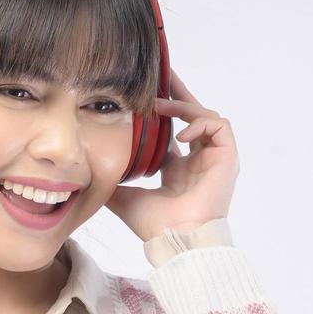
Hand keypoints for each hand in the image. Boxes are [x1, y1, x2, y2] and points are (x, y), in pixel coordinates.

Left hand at [102, 67, 238, 241]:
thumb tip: (85, 172)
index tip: (144, 97)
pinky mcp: (227, 157)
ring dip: (182, 106)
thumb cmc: (155, 226)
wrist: (177, 240)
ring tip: (158, 106)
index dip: (160, 112)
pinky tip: (179, 134)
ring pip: (204, 116)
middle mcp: (199, 161)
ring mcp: (215, 159)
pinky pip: (218, 126)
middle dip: (176, 94)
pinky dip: (199, 123)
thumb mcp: (124, 198)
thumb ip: (111, 182)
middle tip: (161, 73)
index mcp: (178, 171)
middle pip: (190, 116)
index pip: (172, 132)